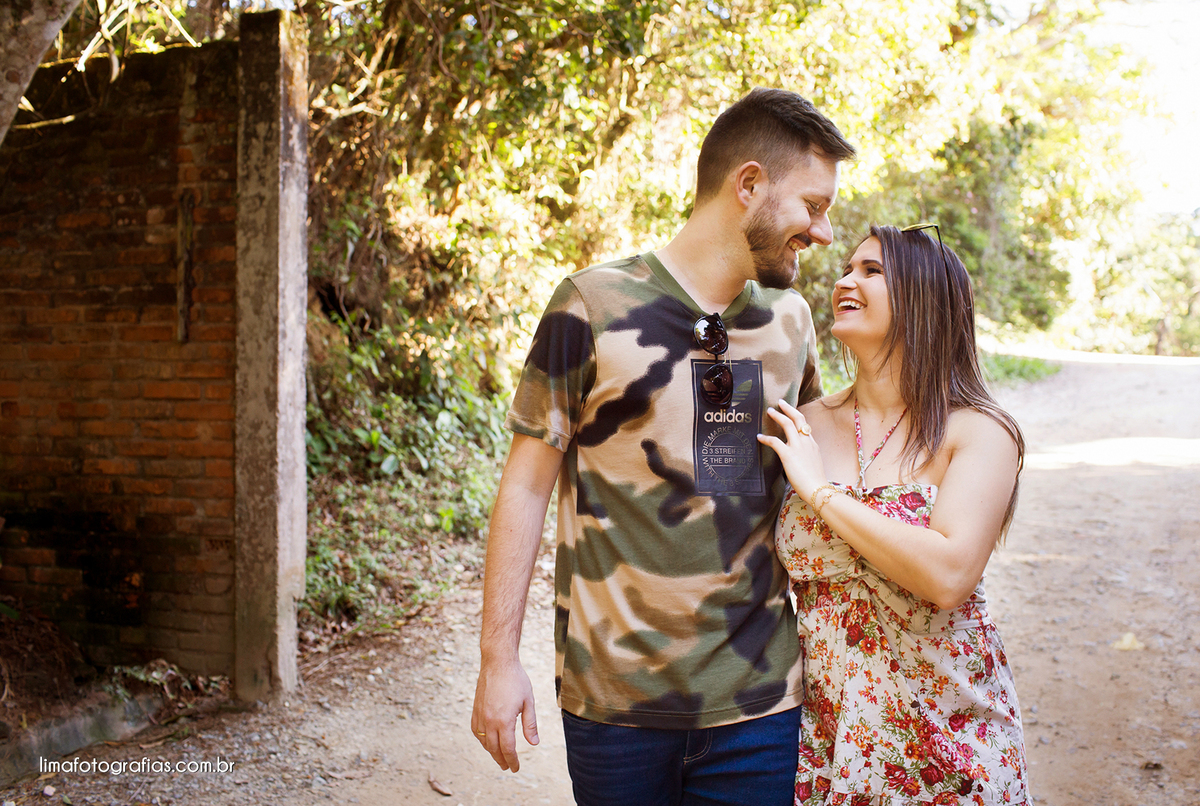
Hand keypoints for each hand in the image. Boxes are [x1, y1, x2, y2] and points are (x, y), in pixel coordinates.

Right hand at [471, 656, 538, 771]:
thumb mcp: (528, 702)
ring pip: (484, 741)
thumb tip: (534, 743)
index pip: (508, 749)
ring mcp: (480, 715)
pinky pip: (476, 731)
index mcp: (504, 721)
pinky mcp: (475, 710)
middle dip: (502, 760)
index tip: (516, 768)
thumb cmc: (516, 680)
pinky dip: (482, 740)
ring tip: (499, 757)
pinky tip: (487, 741)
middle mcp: (489, 721)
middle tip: (508, 767)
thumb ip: (530, 725)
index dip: (512, 761)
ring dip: (491, 752)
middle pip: (494, 749)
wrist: (497, 663)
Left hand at [757, 398, 826, 500]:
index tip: (791, 411)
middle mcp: (806, 442)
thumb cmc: (815, 482)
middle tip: (780, 402)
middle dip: (788, 408)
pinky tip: (759, 437)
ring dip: (777, 415)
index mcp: (812, 445)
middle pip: (798, 418)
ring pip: (787, 424)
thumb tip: (797, 458)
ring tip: (769, 411)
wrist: (818, 490)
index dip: (796, 417)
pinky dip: (766, 438)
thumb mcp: (813, 464)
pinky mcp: (789, 455)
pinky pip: (775, 441)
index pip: (805, 426)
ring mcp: (798, 447)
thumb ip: (806, 457)